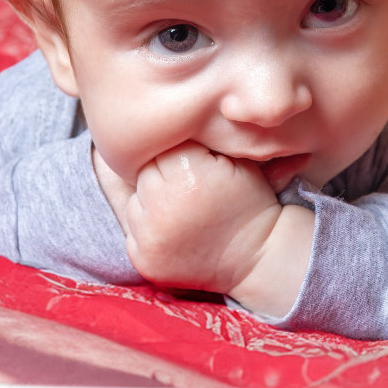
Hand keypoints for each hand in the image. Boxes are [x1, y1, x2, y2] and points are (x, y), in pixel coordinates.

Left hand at [121, 142, 283, 292]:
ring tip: (179, 207)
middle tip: (188, 186)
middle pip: (142, 172)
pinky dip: (146, 227)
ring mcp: (150, 237)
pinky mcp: (143, 259)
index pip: (161, 146)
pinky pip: (131, 230)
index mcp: (188, 175)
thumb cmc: (247, 201)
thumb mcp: (234, 159)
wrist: (257, 255)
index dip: (180, 153)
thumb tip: (149, 127)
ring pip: (132, 200)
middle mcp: (164, 206)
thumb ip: (198, 140)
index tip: (196, 164)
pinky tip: (172, 228)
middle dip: (161, 173)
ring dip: (150, 200)